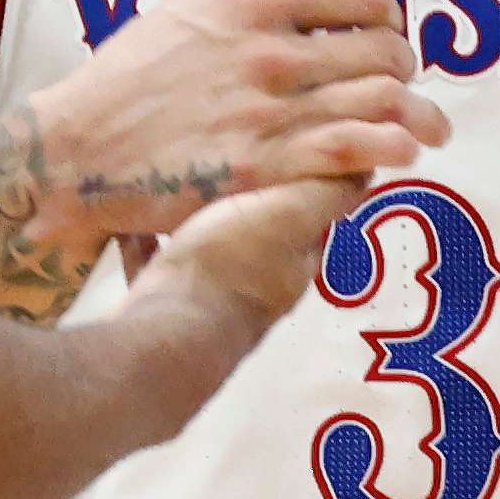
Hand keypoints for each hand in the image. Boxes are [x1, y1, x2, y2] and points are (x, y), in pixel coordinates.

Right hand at [24, 0, 441, 249]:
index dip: (388, 13)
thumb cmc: (138, 65)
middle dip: (404, 67)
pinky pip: (353, 153)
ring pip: (380, 104)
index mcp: (255, 2)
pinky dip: (388, 150)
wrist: (83, 146)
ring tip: (423, 128)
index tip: (382, 31)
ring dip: (416, 116)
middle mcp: (269, 53)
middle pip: (383, 52)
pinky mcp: (264, 169)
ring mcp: (270, 114)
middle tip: (400, 80)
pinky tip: (396, 153)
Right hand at [125, 171, 370, 335]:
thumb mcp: (287, 215)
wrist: (163, 336)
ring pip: (209, 257)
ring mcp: (209, 305)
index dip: (315, 196)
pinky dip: (148, 247)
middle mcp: (257, 291)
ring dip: (198, 226)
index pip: (317, 229)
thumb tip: (369, 165)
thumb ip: (324, 193)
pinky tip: (130, 226)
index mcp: (293, 267)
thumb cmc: (229, 267)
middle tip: (234, 168)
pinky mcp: (165, 310)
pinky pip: (158, 270)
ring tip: (180, 189)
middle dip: (252, 211)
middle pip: (262, 242)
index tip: (306, 162)